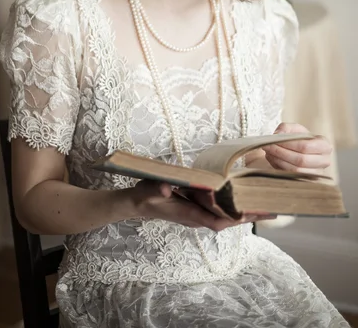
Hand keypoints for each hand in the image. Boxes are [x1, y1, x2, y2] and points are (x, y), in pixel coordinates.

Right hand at [130, 180, 274, 231]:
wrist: (137, 204)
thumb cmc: (144, 197)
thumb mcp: (148, 190)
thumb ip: (156, 189)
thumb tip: (166, 189)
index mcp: (188, 214)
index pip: (217, 220)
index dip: (237, 219)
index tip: (254, 214)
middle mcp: (196, 217)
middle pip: (227, 220)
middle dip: (248, 217)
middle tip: (272, 211)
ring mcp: (197, 214)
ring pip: (225, 217)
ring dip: (243, 213)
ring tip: (263, 206)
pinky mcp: (196, 209)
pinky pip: (219, 211)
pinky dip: (233, 207)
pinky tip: (242, 200)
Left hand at [263, 123, 331, 173]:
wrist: (303, 149)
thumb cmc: (300, 138)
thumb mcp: (294, 128)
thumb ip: (285, 128)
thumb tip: (277, 135)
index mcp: (325, 146)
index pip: (306, 147)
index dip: (288, 144)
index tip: (273, 140)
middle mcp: (324, 161)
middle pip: (301, 160)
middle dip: (281, 153)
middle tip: (267, 147)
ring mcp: (317, 173)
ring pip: (296, 170)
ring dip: (278, 161)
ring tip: (268, 152)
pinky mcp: (308, 181)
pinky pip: (292, 176)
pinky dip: (279, 168)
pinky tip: (272, 159)